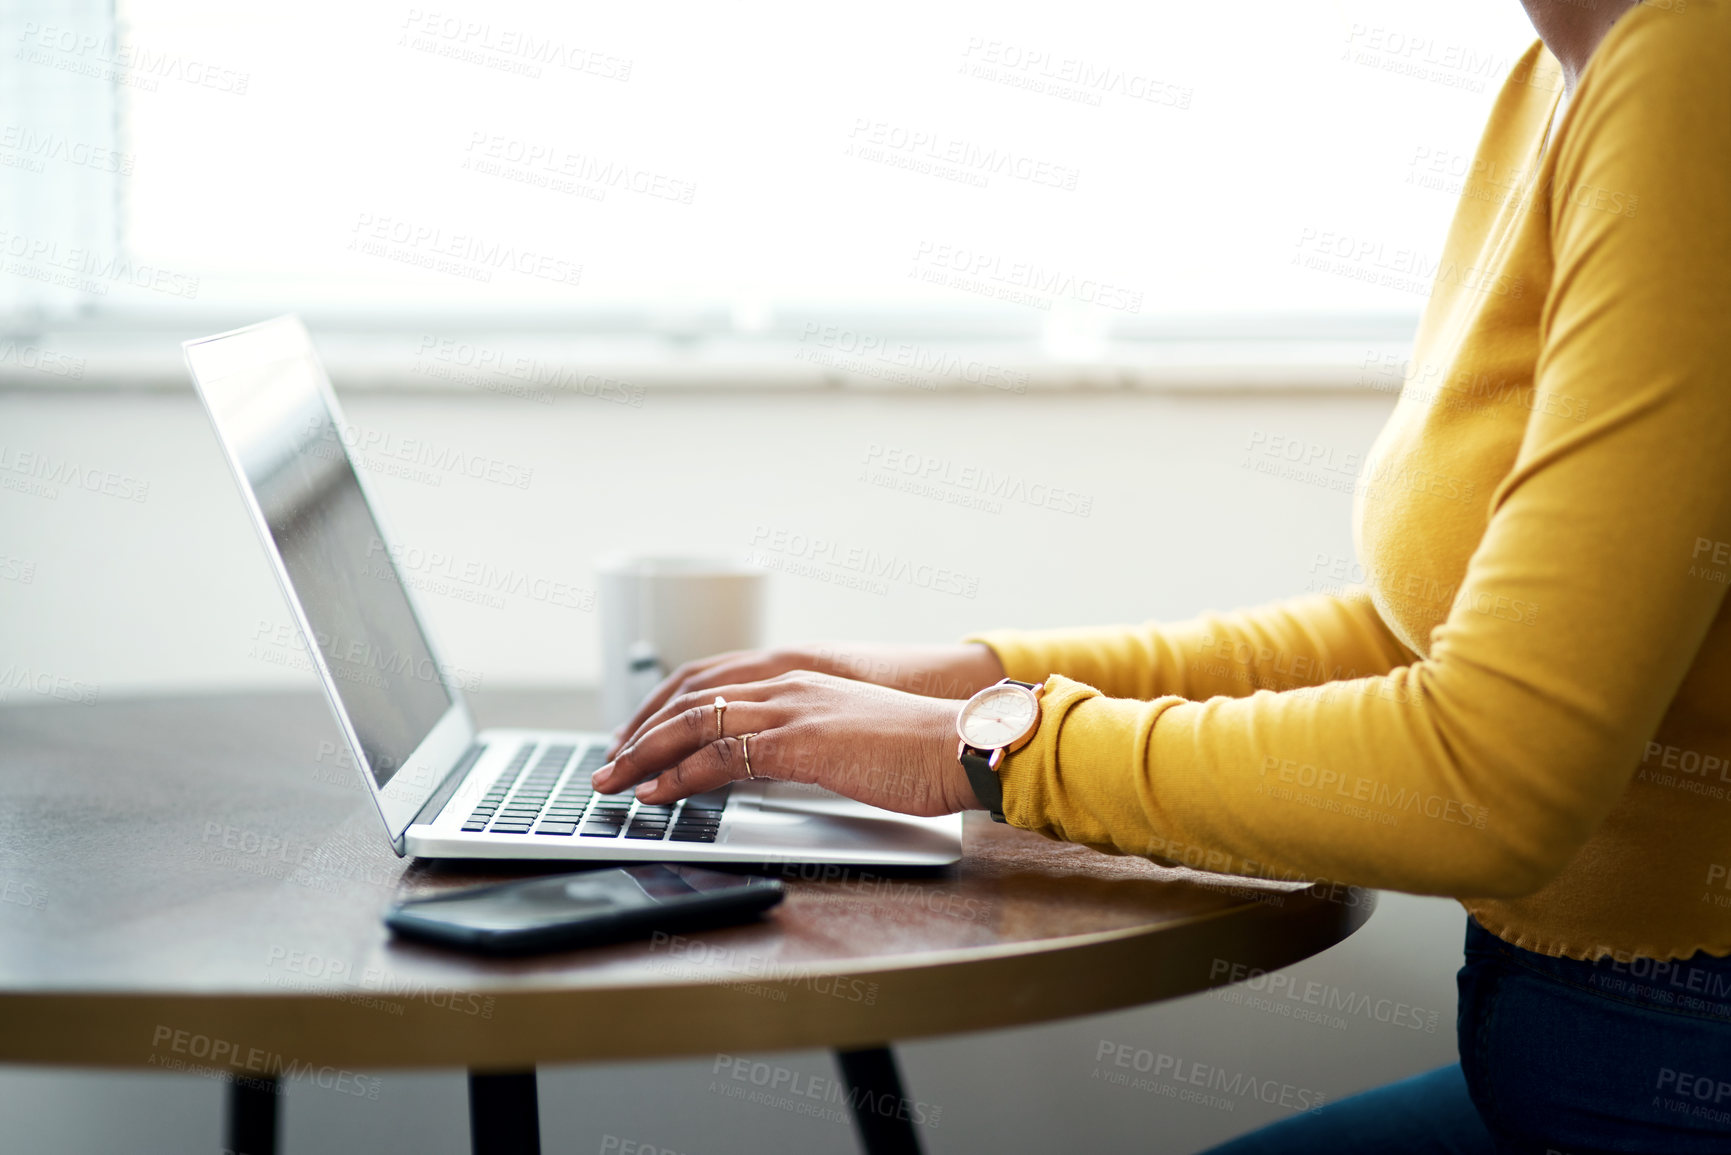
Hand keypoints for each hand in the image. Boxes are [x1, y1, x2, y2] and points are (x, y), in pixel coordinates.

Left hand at [606, 641, 1003, 758]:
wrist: (961, 743)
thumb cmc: (918, 749)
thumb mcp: (850, 739)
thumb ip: (808, 743)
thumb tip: (774, 765)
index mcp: (798, 681)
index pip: (710, 686)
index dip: (664, 712)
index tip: (636, 741)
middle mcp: (787, 685)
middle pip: (689, 699)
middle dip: (640, 734)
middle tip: (606, 766)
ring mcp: (791, 709)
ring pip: (693, 723)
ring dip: (644, 755)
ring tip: (613, 783)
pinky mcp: (798, 741)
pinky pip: (720, 756)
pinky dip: (679, 776)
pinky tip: (657, 796)